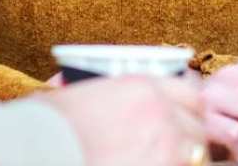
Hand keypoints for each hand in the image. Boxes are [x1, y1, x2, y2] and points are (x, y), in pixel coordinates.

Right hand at [43, 75, 206, 165]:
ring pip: (196, 156)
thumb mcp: (70, 93)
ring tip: (163, 159)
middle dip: (189, 136)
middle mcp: (161, 115)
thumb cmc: (50, 123)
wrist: (40, 151)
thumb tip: (67, 80)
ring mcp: (165, 150)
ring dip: (183, 158)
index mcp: (143, 87)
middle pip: (197, 126)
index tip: (183, 116)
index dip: (188, 107)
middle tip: (175, 146)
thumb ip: (84, 84)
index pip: (191, 93)